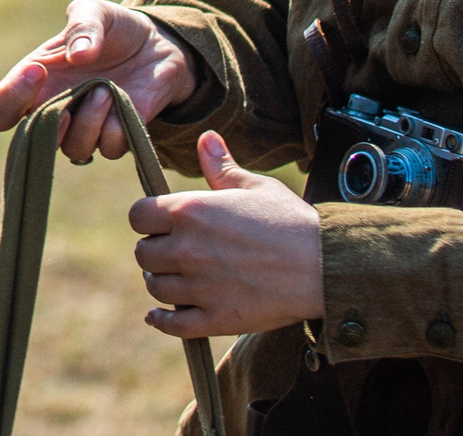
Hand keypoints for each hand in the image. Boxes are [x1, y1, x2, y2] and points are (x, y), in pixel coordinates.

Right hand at [0, 0, 199, 159]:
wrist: (158, 44)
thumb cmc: (114, 28)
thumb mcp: (95, 11)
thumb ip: (83, 24)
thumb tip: (78, 56)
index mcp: (35, 82)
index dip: (9, 99)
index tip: (37, 71)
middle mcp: (54, 110)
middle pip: (28, 142)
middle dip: (50, 122)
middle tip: (68, 98)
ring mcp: (84, 127)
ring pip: (73, 149)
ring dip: (89, 121)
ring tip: (106, 89)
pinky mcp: (117, 136)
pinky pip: (107, 148)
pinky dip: (115, 126)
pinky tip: (124, 101)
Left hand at [131, 131, 323, 337]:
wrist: (324, 265)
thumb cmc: (290, 220)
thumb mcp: (255, 186)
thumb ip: (221, 167)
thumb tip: (205, 138)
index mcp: (190, 212)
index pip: (138, 216)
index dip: (148, 219)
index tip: (162, 223)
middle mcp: (187, 249)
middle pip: (143, 254)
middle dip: (155, 251)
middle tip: (174, 251)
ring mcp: (199, 287)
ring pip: (156, 288)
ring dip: (162, 283)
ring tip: (177, 278)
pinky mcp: (216, 318)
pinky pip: (173, 324)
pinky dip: (162, 320)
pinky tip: (160, 315)